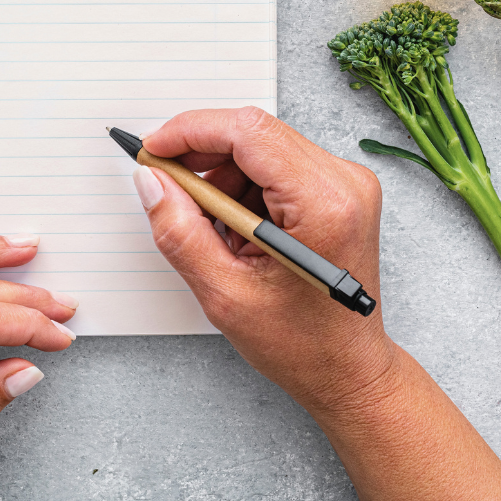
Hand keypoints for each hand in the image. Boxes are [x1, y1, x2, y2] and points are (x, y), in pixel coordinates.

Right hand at [137, 107, 396, 417]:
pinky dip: (243, 186)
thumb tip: (151, 181)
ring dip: (222, 176)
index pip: (248, 133)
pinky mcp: (339, 189)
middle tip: (167, 188)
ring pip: (261, 146)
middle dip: (202, 155)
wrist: (348, 369)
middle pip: (254, 133)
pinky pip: (276, 163)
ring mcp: (346, 182)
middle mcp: (344, 182)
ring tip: (213, 231)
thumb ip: (181, 231)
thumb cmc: (302, 344)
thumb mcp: (225, 294)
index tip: (153, 150)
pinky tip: (236, 230)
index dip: (191, 131)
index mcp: (324, 204)